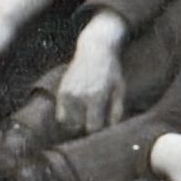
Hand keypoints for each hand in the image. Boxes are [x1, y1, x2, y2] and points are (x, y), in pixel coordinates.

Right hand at [54, 17, 127, 136]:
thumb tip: (110, 130)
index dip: (98, 130)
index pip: (92, 127)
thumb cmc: (111, 71)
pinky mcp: (61, 90)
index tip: (102, 126)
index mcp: (95, 97)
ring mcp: (68, 92)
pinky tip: (77, 111)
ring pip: (68, 122)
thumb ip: (116, 112)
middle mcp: (79, 96)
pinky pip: (60, 115)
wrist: (95, 49)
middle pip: (79, 126)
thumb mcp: (120, 90)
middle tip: (94, 120)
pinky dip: (67, 117)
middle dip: (87, 126)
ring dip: (77, 123)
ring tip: (85, 116)